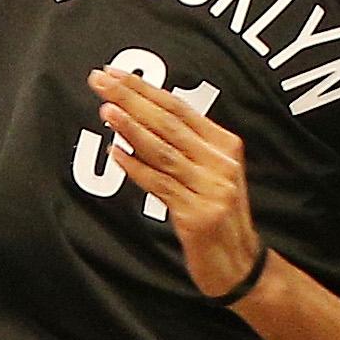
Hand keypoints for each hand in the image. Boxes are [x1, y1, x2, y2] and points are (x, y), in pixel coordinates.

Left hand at [89, 69, 264, 298]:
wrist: (239, 265)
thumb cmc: (216, 213)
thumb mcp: (209, 173)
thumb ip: (184, 146)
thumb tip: (136, 115)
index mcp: (225, 145)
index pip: (179, 108)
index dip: (144, 89)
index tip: (114, 73)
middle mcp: (221, 163)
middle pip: (169, 123)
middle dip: (131, 99)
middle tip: (100, 81)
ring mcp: (212, 189)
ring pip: (163, 152)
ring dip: (131, 128)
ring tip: (106, 110)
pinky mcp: (198, 216)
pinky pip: (160, 185)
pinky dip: (136, 168)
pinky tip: (116, 153)